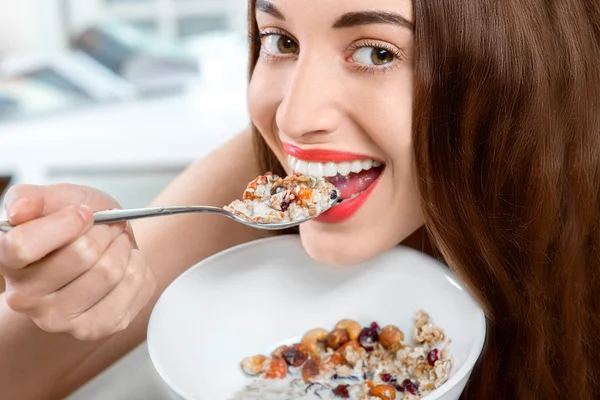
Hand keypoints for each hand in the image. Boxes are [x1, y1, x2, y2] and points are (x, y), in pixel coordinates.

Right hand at [0, 183, 155, 340]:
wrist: (101, 252)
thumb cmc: (74, 227)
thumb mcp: (55, 200)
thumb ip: (32, 198)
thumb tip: (20, 210)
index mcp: (7, 261)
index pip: (23, 245)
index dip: (65, 223)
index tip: (84, 214)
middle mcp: (25, 297)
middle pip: (81, 254)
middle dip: (105, 230)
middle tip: (108, 226)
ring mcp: (59, 319)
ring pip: (109, 271)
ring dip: (123, 247)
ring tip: (117, 243)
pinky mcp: (95, 328)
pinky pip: (133, 286)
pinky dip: (138, 265)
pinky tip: (126, 264)